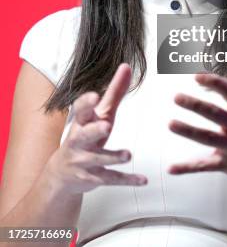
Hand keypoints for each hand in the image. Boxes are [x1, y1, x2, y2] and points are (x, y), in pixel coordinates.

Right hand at [45, 63, 146, 194]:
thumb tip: (126, 66)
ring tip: (128, 154)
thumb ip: (114, 91)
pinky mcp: (94, 178)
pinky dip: (127, 180)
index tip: (94, 96)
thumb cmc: (86, 135)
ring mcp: (85, 161)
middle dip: (94, 131)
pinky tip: (143, 180)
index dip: (86, 104)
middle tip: (106, 125)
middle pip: (84, 135)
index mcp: (82, 122)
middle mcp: (80, 141)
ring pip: (99, 159)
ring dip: (113, 157)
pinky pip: (111, 179)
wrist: (62, 174)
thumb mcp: (99, 114)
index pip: (80, 111)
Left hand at [167, 47, 226, 187]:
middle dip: (197, 105)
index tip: (196, 75)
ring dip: (189, 132)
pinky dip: (188, 167)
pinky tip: (171, 168)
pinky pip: (206, 166)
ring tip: (170, 124)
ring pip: (209, 139)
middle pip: (217, 114)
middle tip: (176, 97)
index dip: (214, 83)